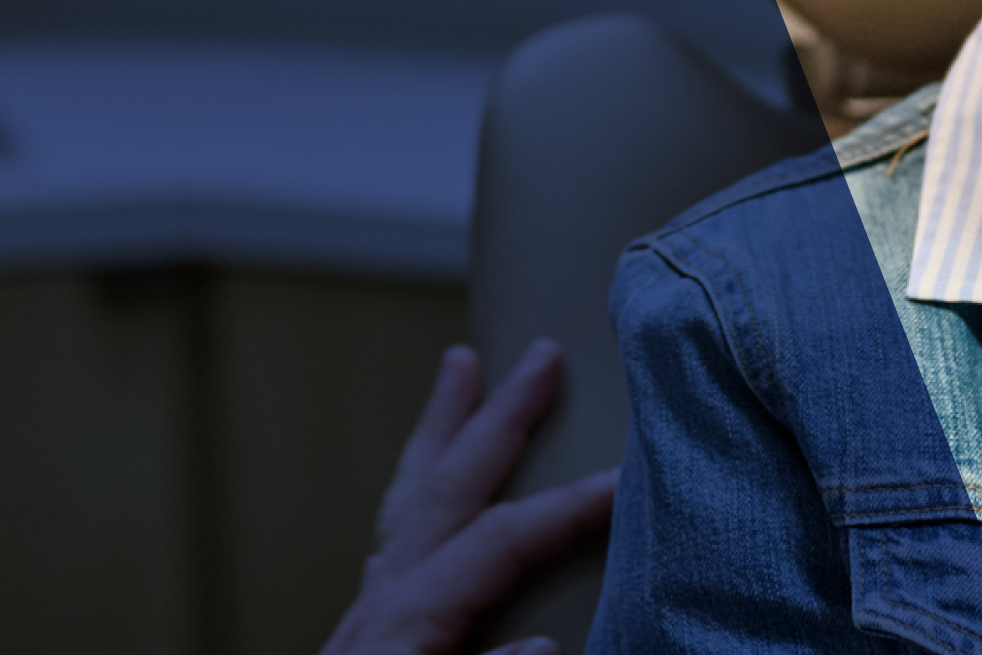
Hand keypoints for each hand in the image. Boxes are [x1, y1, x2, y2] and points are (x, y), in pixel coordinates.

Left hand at [320, 340, 617, 654]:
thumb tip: (546, 646)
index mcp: (402, 624)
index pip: (498, 541)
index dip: (565, 508)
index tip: (621, 478)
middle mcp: (380, 605)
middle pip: (446, 485)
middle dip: (497, 414)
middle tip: (541, 356)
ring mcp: (365, 616)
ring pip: (408, 500)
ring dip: (443, 428)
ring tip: (461, 368)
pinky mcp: (361, 638)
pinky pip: (394, 538)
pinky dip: (419, 489)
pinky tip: (431, 483)